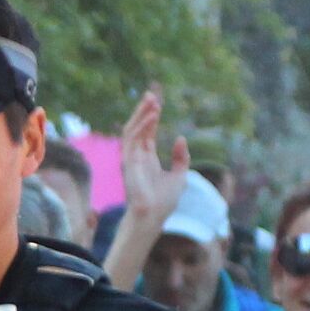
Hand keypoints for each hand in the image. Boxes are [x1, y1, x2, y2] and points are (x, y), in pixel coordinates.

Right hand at [114, 88, 191, 240]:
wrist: (154, 215)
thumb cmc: (164, 201)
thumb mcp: (180, 176)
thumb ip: (181, 158)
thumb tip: (180, 138)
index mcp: (148, 159)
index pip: (147, 133)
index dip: (151, 118)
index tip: (157, 103)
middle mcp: (137, 156)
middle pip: (138, 128)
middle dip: (143, 111)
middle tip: (152, 94)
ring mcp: (131, 158)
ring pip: (132, 130)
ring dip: (141, 114)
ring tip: (152, 100)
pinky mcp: (128, 161)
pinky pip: (132, 138)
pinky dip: (141, 125)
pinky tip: (152, 115)